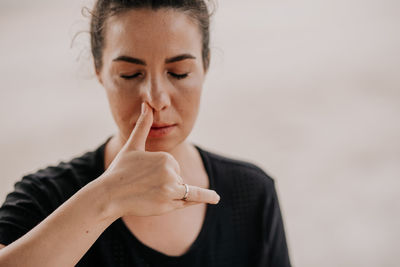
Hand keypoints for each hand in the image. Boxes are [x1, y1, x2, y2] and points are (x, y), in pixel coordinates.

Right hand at [100, 102, 219, 217]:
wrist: (109, 195)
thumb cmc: (120, 170)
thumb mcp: (133, 146)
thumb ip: (143, 125)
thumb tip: (146, 104)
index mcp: (165, 157)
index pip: (172, 166)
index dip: (160, 172)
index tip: (143, 175)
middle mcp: (171, 173)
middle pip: (177, 178)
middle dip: (165, 183)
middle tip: (143, 185)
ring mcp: (170, 190)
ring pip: (182, 190)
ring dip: (172, 192)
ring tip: (154, 193)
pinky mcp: (168, 205)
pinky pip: (189, 200)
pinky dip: (204, 197)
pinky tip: (215, 198)